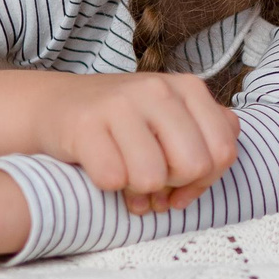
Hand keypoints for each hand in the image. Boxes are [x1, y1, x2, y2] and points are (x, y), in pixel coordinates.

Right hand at [35, 72, 240, 213]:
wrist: (54, 106)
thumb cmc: (122, 122)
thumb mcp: (171, 118)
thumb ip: (208, 134)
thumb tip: (217, 164)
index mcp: (188, 88)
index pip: (224, 151)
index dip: (205, 181)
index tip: (181, 186)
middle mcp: (158, 89)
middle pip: (194, 166)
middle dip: (174, 186)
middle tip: (153, 181)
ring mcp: (121, 103)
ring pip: (153, 177)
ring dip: (138, 190)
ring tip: (127, 178)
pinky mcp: (85, 123)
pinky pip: (112, 179)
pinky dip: (107, 186)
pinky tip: (101, 172)